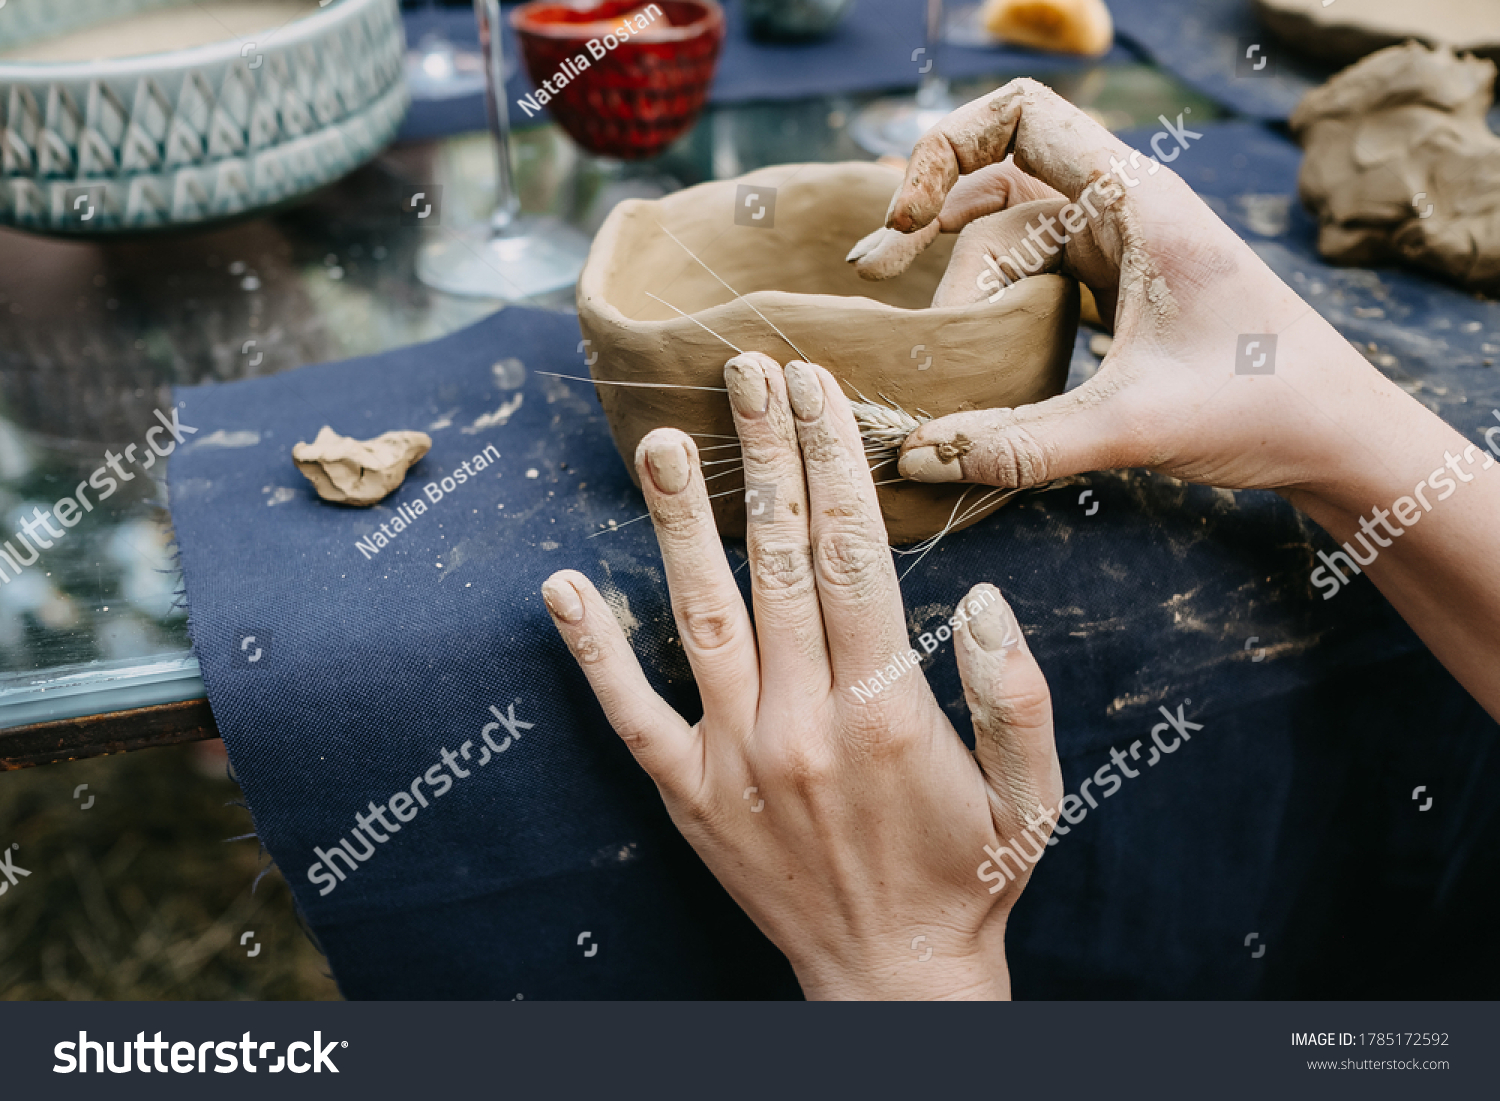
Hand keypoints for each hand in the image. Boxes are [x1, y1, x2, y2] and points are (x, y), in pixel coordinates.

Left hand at [541, 354, 1061, 999]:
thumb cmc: (970, 874)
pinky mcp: (686, 792)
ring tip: (655, 441)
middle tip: (743, 372)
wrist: (890, 975)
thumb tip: (986, 596)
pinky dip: (592, 648)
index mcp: (887, 709)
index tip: (816, 389)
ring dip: (677, 522)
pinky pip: (628, 712)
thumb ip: (1017, 693)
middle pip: (776, 559)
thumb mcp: (1034, 793)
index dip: (833, 460)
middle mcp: (801, 720)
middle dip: (762, 456)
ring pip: (701, 614)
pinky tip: (563, 585)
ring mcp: (733, 755)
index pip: (852, 554)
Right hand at [850, 80, 1499, 722]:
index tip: (907, 224)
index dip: (946, 150)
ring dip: (958, 271)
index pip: (1021, 116)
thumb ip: (1021, 445)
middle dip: (932, 228)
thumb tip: (915, 457)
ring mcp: (1119, 247)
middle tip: (873, 279)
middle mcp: (1123, 209)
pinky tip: (962, 343)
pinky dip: (990, 298)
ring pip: (1011, 234)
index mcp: (1135, 201)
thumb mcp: (1135, 425)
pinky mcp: (1118, 288)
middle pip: (998, 185)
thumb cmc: (1262, 406)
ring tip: (914, 329)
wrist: (1338, 432)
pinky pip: (1035, 272)